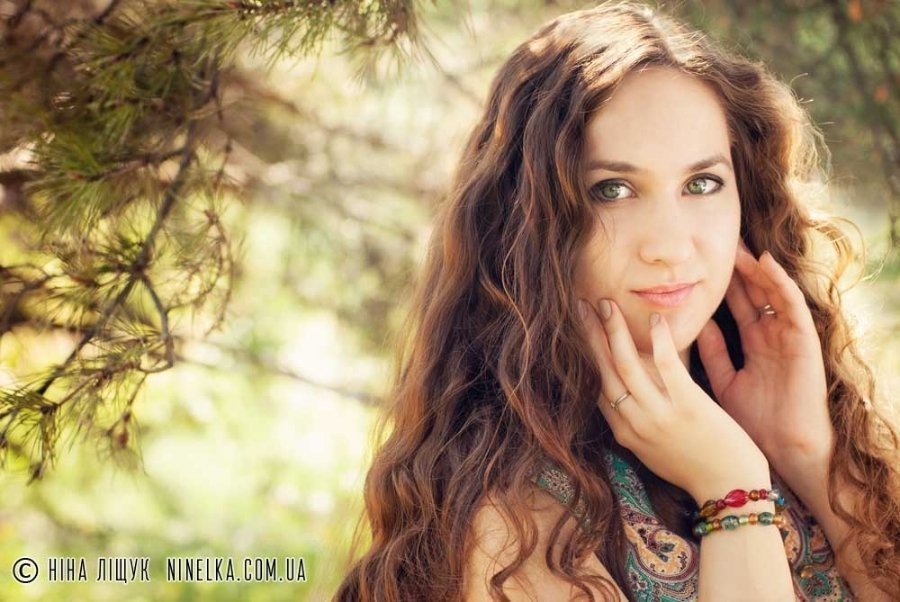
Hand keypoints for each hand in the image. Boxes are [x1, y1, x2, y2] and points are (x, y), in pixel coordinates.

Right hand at [579, 297, 769, 502]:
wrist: (729, 489)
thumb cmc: (696, 467)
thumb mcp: (654, 448)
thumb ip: (639, 417)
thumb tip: (632, 383)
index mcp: (624, 432)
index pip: (595, 387)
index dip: (584, 356)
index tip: (578, 330)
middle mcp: (634, 423)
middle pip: (603, 371)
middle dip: (590, 336)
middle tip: (581, 306)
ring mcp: (658, 415)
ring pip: (627, 364)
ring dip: (614, 331)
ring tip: (607, 305)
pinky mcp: (687, 406)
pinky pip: (667, 366)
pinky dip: (659, 340)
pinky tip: (655, 319)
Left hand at [696, 239, 834, 475]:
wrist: (783, 450)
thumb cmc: (754, 424)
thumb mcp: (725, 382)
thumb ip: (712, 353)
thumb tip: (692, 326)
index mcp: (754, 345)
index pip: (735, 305)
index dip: (719, 283)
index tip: (696, 263)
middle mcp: (772, 336)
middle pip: (752, 293)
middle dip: (735, 267)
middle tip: (715, 240)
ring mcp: (789, 337)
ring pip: (770, 292)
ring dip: (755, 267)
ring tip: (737, 243)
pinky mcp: (804, 341)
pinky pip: (791, 304)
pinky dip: (779, 281)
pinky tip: (764, 262)